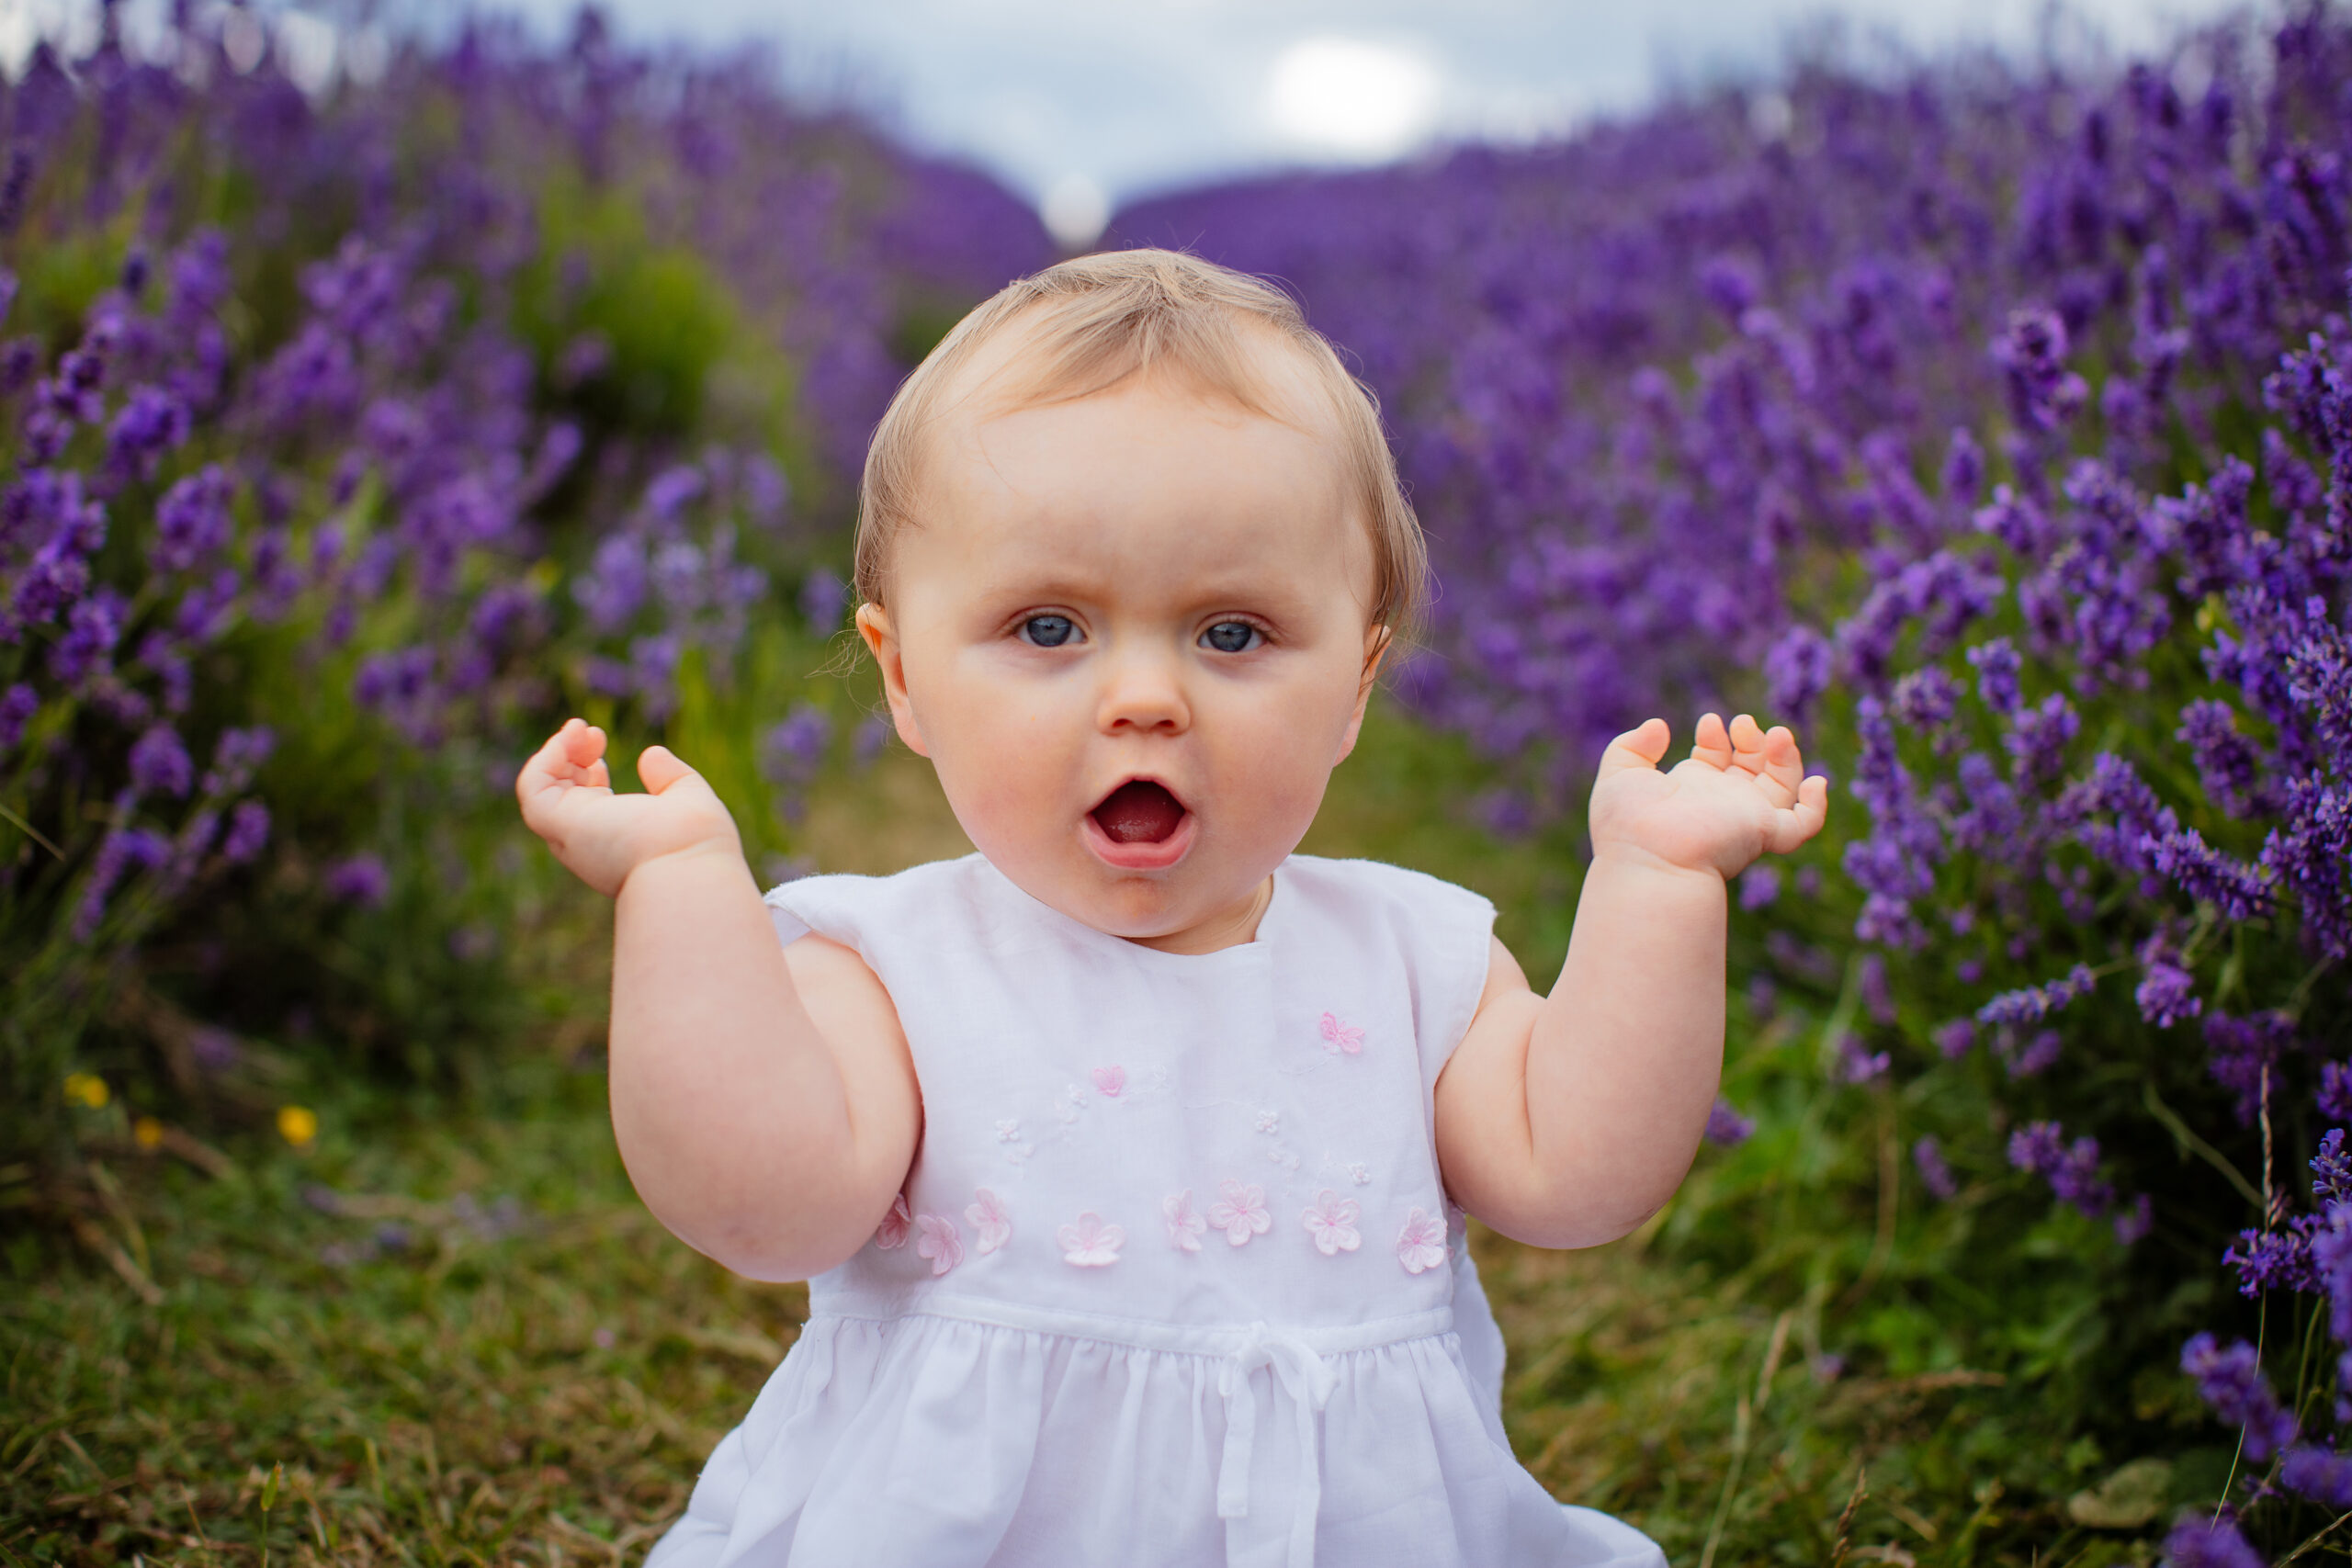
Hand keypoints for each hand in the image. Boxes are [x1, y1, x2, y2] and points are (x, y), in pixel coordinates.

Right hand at [515, 718, 742, 896]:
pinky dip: (545, 758)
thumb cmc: (694, 843)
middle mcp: (590, 842)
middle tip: (594, 732)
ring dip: (556, 752)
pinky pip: (533, 788)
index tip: (601, 743)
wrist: (688, 870)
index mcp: (617, 839)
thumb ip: (670, 778)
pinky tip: (571, 736)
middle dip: (570, 756)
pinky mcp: (560, 824)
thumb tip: (652, 754)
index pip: (587, 803)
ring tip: (580, 727)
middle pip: (560, 795)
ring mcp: (572, 835)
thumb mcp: (687, 799)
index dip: (588, 769)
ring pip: (541, 791)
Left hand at [1587, 713, 1828, 880]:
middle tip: (1741, 723)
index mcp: (1690, 792)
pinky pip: (1802, 825)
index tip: (1707, 723)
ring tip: (1776, 733)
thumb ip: (1632, 745)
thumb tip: (1659, 726)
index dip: (1715, 737)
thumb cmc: (1628, 823)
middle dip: (1751, 740)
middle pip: (1750, 768)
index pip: (1715, 759)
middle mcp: (1720, 805)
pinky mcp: (1765, 832)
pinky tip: (1816, 782)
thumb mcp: (1620, 775)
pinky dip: (1816, 806)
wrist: (1648, 859)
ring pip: (1781, 787)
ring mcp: (1745, 818)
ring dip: (1784, 757)